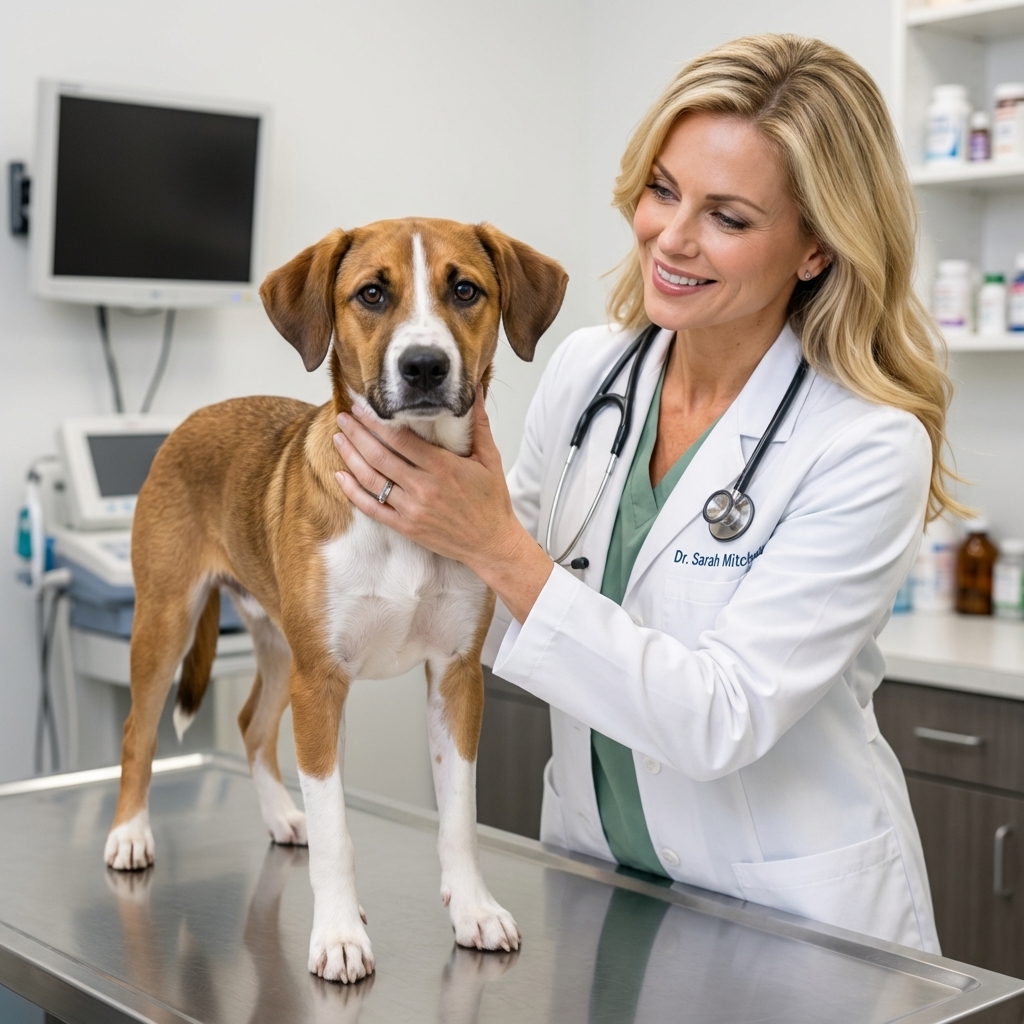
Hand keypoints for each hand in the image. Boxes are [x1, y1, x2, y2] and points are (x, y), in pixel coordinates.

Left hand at [333, 390, 552, 621]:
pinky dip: (353, 492)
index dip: (377, 421)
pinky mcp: (406, 527)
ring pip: (372, 479)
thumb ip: (479, 424)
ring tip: (339, 438)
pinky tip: (340, 476)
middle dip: (358, 434)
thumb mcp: (490, 458)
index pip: (400, 439)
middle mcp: (423, 488)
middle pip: (379, 456)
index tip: (364, 407)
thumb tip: (476, 390)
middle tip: (344, 417)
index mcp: (443, 467)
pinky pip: (372, 508)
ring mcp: (412, 509)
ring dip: (351, 457)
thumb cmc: (492, 501)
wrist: (492, 543)